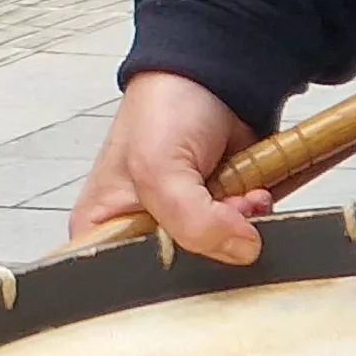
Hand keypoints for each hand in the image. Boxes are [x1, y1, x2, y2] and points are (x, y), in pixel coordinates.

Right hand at [71, 72, 269, 264]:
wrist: (213, 73)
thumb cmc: (163, 107)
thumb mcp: (158, 169)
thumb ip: (192, 222)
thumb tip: (242, 249)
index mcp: (100, 229)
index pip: (124, 282)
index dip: (167, 272)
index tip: (191, 242)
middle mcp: (138, 233)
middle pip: (180, 273)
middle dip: (212, 244)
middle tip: (222, 207)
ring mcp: (181, 226)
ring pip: (218, 256)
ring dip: (240, 227)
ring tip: (237, 192)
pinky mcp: (218, 217)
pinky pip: (244, 237)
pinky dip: (256, 217)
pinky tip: (250, 192)